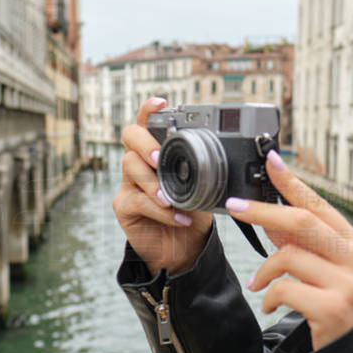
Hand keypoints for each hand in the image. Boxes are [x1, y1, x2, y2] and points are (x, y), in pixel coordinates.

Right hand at [111, 98, 212, 275]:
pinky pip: (138, 200)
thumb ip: (207, 171)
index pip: (148, 122)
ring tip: (171, 198)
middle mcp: (140, 162)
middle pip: (130, 136)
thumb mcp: (206, 188)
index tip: (162, 102)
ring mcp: (129, 183)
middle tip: (158, 157)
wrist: (185, 250)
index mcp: (158, 151)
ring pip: (130, 166)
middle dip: (145, 143)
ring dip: (153, 181)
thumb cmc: (194, 213)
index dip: (150, 109)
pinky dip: (160, 210)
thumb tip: (227, 158)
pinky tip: (178, 217)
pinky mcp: (124, 206)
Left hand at [227, 151, 352, 350]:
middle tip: (236, 207)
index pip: (321, 205)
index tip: (271, 161)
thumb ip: (301, 243)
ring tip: (261, 285)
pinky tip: (271, 306)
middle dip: (264, 211)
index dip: (293, 183)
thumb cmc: (338, 309)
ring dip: (265, 270)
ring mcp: (348, 285)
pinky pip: (284, 289)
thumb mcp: (326, 271)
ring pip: (288, 256)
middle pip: (304, 221)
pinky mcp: (332, 310)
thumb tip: (267, 212)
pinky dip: (269, 296)